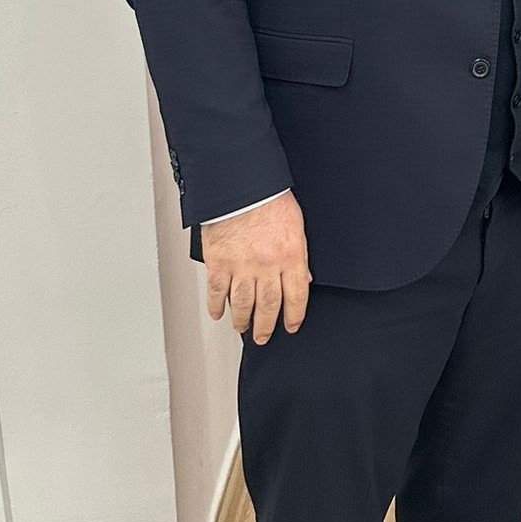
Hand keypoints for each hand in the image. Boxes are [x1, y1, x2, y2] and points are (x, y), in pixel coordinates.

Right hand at [201, 191, 311, 343]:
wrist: (241, 184)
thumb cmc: (269, 199)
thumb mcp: (297, 226)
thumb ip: (299, 255)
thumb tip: (303, 278)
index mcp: (290, 256)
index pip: (296, 296)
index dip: (294, 315)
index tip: (291, 326)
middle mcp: (267, 265)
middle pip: (269, 305)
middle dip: (267, 325)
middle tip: (264, 336)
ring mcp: (241, 265)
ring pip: (243, 303)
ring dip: (243, 320)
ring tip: (243, 328)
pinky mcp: (218, 262)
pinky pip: (217, 291)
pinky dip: (217, 305)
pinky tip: (219, 313)